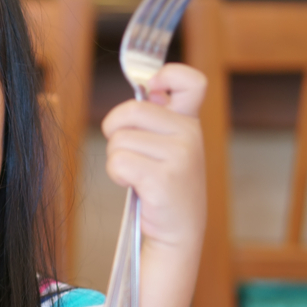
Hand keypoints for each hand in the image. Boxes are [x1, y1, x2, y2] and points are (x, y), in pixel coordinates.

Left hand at [101, 63, 206, 250]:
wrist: (177, 231)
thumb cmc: (164, 186)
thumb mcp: (169, 146)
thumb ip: (159, 117)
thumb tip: (150, 85)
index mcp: (190, 122)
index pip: (191, 81)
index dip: (166, 75)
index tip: (152, 88)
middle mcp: (190, 134)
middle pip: (129, 110)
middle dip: (115, 131)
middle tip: (128, 151)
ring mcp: (180, 156)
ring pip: (118, 140)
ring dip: (117, 159)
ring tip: (138, 174)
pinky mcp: (163, 178)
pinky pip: (118, 162)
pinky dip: (117, 175)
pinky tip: (135, 185)